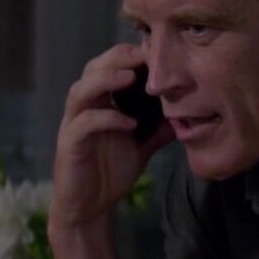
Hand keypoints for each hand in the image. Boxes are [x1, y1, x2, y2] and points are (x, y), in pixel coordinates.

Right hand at [50, 43, 173, 229]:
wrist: (90, 206)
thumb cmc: (112, 171)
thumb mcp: (143, 145)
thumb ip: (160, 128)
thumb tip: (189, 114)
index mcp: (101, 102)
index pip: (110, 66)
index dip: (130, 55)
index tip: (158, 52)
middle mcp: (84, 108)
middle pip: (92, 68)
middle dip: (118, 58)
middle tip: (145, 55)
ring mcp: (73, 125)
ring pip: (81, 90)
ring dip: (105, 79)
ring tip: (131, 77)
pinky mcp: (69, 145)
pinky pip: (83, 124)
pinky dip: (106, 119)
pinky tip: (129, 123)